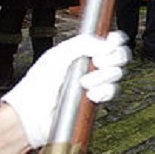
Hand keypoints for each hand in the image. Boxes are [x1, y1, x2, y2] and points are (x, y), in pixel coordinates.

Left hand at [1, 32, 130, 148]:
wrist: (34, 113)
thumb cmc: (38, 85)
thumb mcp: (58, 55)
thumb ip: (83, 43)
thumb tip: (108, 44)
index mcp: (82, 51)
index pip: (109, 40)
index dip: (115, 40)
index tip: (111, 42)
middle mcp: (92, 65)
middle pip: (120, 56)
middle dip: (113, 58)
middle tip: (98, 61)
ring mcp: (96, 83)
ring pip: (117, 74)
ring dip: (102, 76)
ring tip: (83, 83)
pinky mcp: (97, 99)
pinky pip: (112, 92)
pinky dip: (103, 92)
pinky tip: (90, 94)